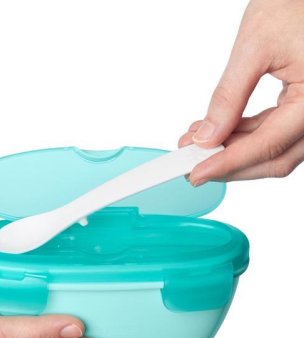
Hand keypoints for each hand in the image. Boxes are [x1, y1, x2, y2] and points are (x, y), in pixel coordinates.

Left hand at [179, 0, 303, 184]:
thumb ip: (228, 97)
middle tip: (192, 164)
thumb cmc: (295, 3)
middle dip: (229, 164)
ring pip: (275, 151)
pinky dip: (246, 137)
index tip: (197, 173)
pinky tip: (219, 132)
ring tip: (197, 144)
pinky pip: (277, 134)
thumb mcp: (254, 46)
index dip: (228, 163)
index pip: (267, 145)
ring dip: (234, 152)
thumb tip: (207, 136)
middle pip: (274, 158)